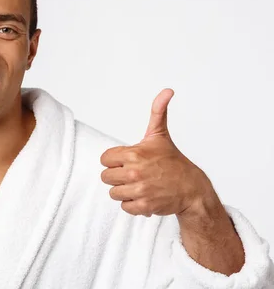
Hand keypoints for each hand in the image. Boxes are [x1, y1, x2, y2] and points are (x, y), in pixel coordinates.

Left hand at [100, 89, 212, 217]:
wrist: (192, 189)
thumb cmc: (173, 162)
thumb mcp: (160, 135)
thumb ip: (157, 112)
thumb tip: (167, 91)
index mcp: (133, 153)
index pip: (104, 159)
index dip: (115, 161)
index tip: (128, 162)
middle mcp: (134, 172)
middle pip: (106, 177)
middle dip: (118, 177)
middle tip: (135, 175)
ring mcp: (140, 190)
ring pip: (114, 193)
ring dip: (125, 192)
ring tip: (140, 186)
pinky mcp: (144, 205)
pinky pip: (124, 207)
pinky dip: (133, 205)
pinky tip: (145, 197)